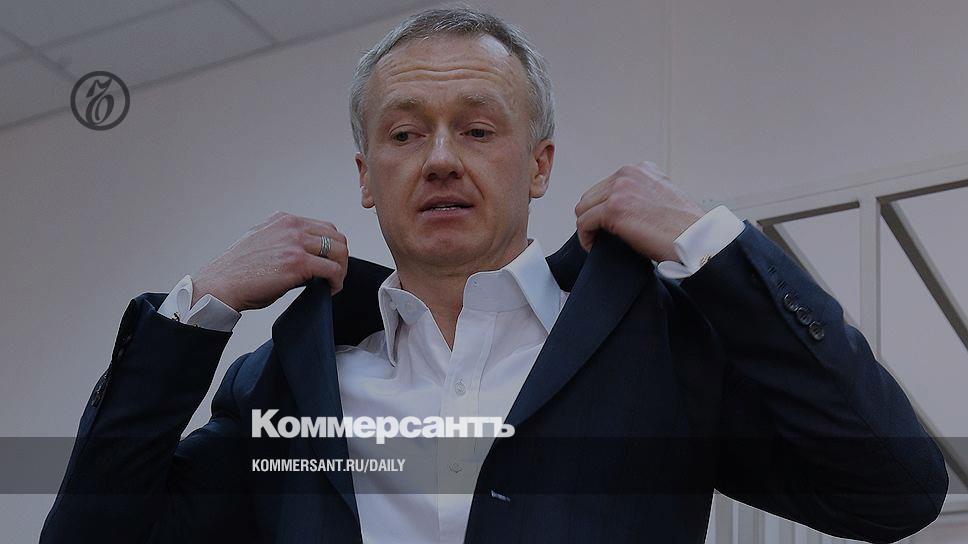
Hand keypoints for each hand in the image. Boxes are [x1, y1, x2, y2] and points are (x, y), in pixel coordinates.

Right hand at [192, 212, 348, 311]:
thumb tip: (307, 258)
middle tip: (334, 276)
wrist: (220, 286)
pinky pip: (333, 269)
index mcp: (283, 220)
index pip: (323, 227)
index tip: (326, 265)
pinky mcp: (298, 262)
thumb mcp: (261, 244)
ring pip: (339, 251)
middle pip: (335, 236)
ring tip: (333, 284)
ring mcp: (295, 242)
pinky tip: (330, 290)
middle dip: (339, 257)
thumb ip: (284, 243)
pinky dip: (337, 281)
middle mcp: (291, 226)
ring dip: (341, 269)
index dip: (329, 248)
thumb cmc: (237, 273)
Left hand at [574, 161, 703, 262]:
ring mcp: (620, 189)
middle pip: (591, 196)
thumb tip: (622, 208)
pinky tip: (594, 246)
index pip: (606, 185)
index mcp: (641, 169)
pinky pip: (584, 223)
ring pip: (584, 208)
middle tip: (601, 236)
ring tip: (598, 241)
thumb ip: (641, 194)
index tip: (607, 225)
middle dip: (593, 216)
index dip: (603, 208)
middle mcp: (629, 174)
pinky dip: (586, 238)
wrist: (696, 240)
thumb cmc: (684, 228)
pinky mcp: (614, 209)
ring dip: (588, 227)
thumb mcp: (662, 197)